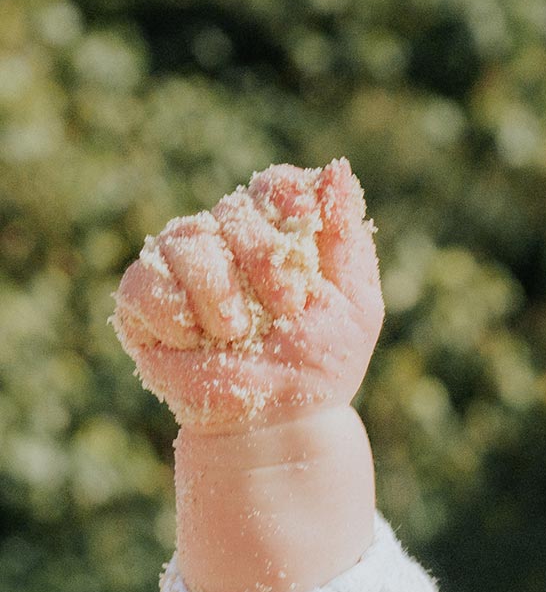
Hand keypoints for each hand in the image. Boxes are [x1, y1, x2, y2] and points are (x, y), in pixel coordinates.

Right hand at [111, 158, 384, 431]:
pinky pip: (148, 284)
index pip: (275, 188)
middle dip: (265, 263)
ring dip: (222, 297)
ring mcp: (180, 265)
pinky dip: (178, 317)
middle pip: (234, 212)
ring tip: (238, 334)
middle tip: (285, 310)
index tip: (302, 244)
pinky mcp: (143, 300)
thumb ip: (348, 240)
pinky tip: (197, 342)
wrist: (282, 421)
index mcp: (275, 235)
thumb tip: (336, 170)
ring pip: (188, 242)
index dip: (287, 204)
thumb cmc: (319, 366)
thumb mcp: (356, 307)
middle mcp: (225, 239)